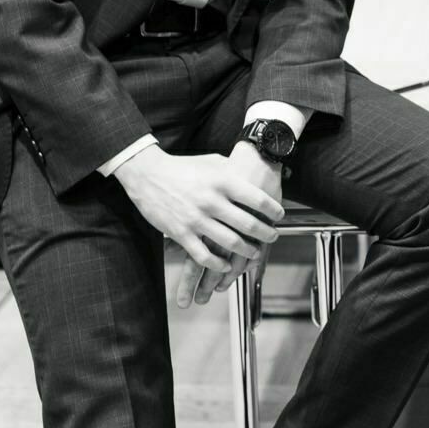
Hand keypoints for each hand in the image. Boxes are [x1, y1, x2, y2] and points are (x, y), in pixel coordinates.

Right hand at [175, 143, 286, 307]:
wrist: (148, 174)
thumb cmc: (183, 166)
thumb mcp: (212, 162)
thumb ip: (232, 171)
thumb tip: (253, 175)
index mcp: (222, 181)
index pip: (256, 199)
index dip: (272, 210)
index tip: (279, 216)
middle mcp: (212, 201)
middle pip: (248, 224)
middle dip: (265, 233)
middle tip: (273, 236)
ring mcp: (196, 219)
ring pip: (230, 242)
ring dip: (247, 251)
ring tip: (255, 252)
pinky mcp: (181, 234)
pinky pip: (204, 256)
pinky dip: (219, 264)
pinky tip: (226, 265)